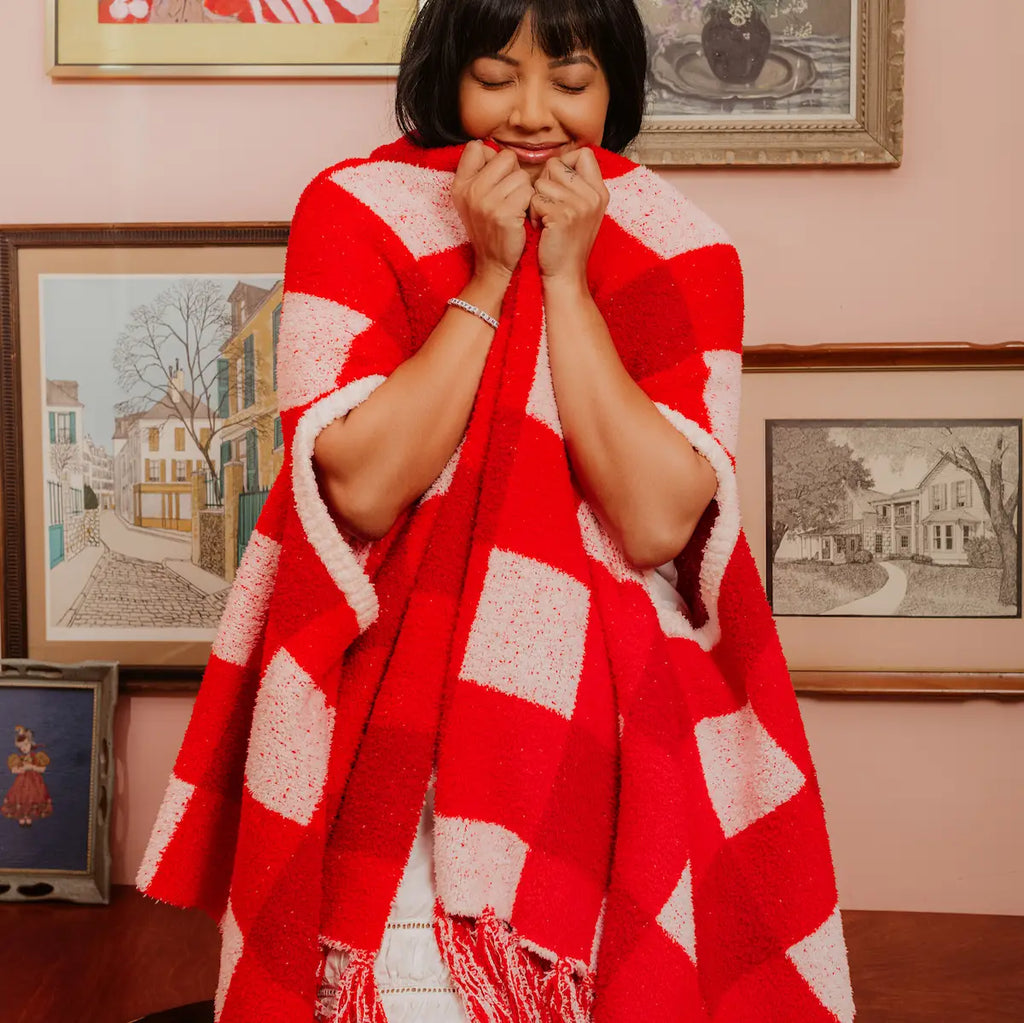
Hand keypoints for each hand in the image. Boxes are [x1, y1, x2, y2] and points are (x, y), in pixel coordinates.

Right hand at [452, 141, 534, 285]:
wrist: (492, 263)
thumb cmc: (489, 228)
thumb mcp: (472, 200)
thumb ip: (477, 172)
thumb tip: (488, 146)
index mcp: (459, 184)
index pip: (476, 147)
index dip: (492, 158)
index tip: (495, 178)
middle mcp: (470, 190)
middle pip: (506, 157)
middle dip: (514, 173)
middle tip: (510, 195)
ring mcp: (486, 202)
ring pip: (521, 175)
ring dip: (524, 190)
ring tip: (515, 207)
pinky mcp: (504, 213)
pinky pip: (528, 191)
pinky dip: (529, 203)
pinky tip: (521, 216)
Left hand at [529, 148, 608, 284]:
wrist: (565, 275)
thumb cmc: (566, 243)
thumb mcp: (581, 210)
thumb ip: (575, 185)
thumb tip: (555, 161)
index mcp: (600, 191)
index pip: (584, 153)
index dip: (564, 163)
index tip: (558, 186)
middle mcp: (593, 195)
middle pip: (556, 164)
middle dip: (545, 185)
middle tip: (550, 210)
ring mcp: (580, 205)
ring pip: (541, 182)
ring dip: (536, 202)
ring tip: (546, 221)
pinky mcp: (563, 215)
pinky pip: (535, 200)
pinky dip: (533, 215)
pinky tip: (542, 229)